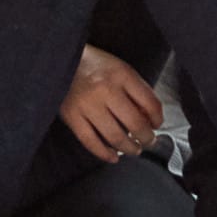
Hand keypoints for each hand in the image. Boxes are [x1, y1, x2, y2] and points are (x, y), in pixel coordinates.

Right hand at [59, 45, 165, 161]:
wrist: (59, 59)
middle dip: (147, 138)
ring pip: (115, 137)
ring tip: (134, 149)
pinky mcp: (71, 116)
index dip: (158, 119)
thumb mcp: (120, 68)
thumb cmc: (93, 65)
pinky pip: (91, 142)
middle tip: (149, 141)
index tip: (157, 125)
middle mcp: (105, 89)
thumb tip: (151, 119)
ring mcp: (87, 104)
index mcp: (121, 74)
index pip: (150, 103)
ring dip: (129, 148)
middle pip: (135, 123)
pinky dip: (104, 154)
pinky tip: (113, 157)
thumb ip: (137, 90)